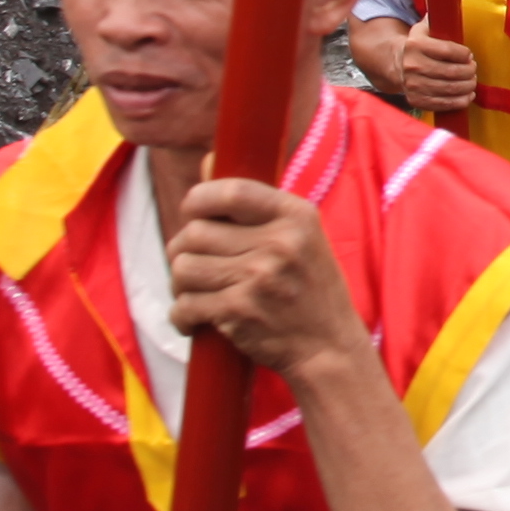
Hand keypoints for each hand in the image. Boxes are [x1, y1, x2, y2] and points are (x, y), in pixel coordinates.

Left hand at [165, 177, 368, 389]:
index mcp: (296, 216)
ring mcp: (259, 278)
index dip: (199, 199)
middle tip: (193, 264)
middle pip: (195, 232)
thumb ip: (254, 203)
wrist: (329, 348)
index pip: (230, 191)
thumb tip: (206, 161)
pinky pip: (184, 305)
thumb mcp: (300, 236)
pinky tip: (193, 320)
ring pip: (183, 267)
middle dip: (183, 249)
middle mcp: (279, 243)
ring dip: (180, 282)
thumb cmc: (311, 289)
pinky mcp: (239, 312)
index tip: (192, 212)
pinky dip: (181, 316)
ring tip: (194, 291)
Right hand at [371, 28, 479, 119]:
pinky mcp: (416, 100)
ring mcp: (414, 85)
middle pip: (451, 72)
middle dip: (469, 71)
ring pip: (449, 88)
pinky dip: (459, 101)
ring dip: (467, 86)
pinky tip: (467, 95)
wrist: (393, 64)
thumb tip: (449, 2)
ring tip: (472, 81)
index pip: (448, 50)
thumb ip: (436, 19)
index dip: (464, 54)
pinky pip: (443, 104)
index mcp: (416, 45)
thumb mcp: (421, 29)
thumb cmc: (415, 45)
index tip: (469, 55)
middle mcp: (413, 66)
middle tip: (473, 69)